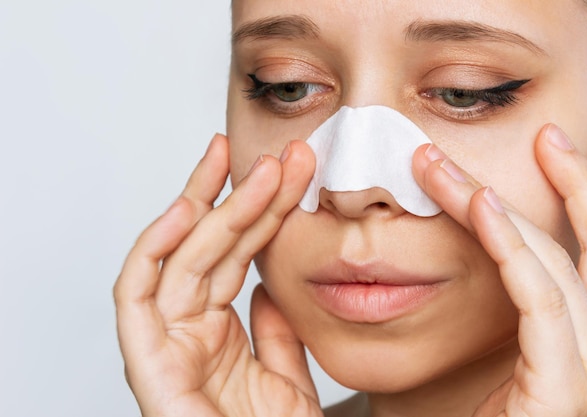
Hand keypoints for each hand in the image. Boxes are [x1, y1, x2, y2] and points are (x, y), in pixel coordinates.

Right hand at [114, 135, 321, 416]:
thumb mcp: (286, 375)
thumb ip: (275, 329)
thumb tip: (270, 284)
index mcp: (217, 332)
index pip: (236, 256)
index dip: (258, 211)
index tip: (283, 173)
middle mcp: (188, 330)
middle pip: (212, 247)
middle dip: (242, 196)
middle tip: (274, 156)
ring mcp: (166, 342)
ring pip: (183, 258)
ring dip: (211, 207)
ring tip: (240, 162)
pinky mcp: (147, 362)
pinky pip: (137, 295)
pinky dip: (154, 250)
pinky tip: (184, 209)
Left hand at [412, 125, 586, 416]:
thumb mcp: (482, 351)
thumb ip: (491, 300)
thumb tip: (454, 233)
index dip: (580, 196)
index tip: (550, 148)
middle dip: (569, 184)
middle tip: (542, 132)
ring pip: (556, 264)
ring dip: (497, 206)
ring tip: (443, 167)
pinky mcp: (570, 390)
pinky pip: (541, 300)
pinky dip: (512, 248)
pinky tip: (481, 206)